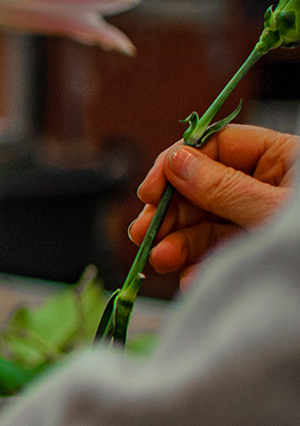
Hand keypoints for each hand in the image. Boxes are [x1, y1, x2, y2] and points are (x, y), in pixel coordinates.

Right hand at [129, 125, 296, 280]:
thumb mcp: (271, 209)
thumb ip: (223, 187)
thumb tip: (177, 162)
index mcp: (282, 160)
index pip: (217, 146)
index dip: (177, 165)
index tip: (149, 191)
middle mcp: (267, 186)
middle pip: (203, 187)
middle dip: (171, 212)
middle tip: (142, 232)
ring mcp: (259, 220)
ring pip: (205, 223)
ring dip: (177, 242)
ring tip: (160, 259)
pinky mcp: (253, 251)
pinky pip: (218, 252)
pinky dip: (198, 266)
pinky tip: (190, 278)